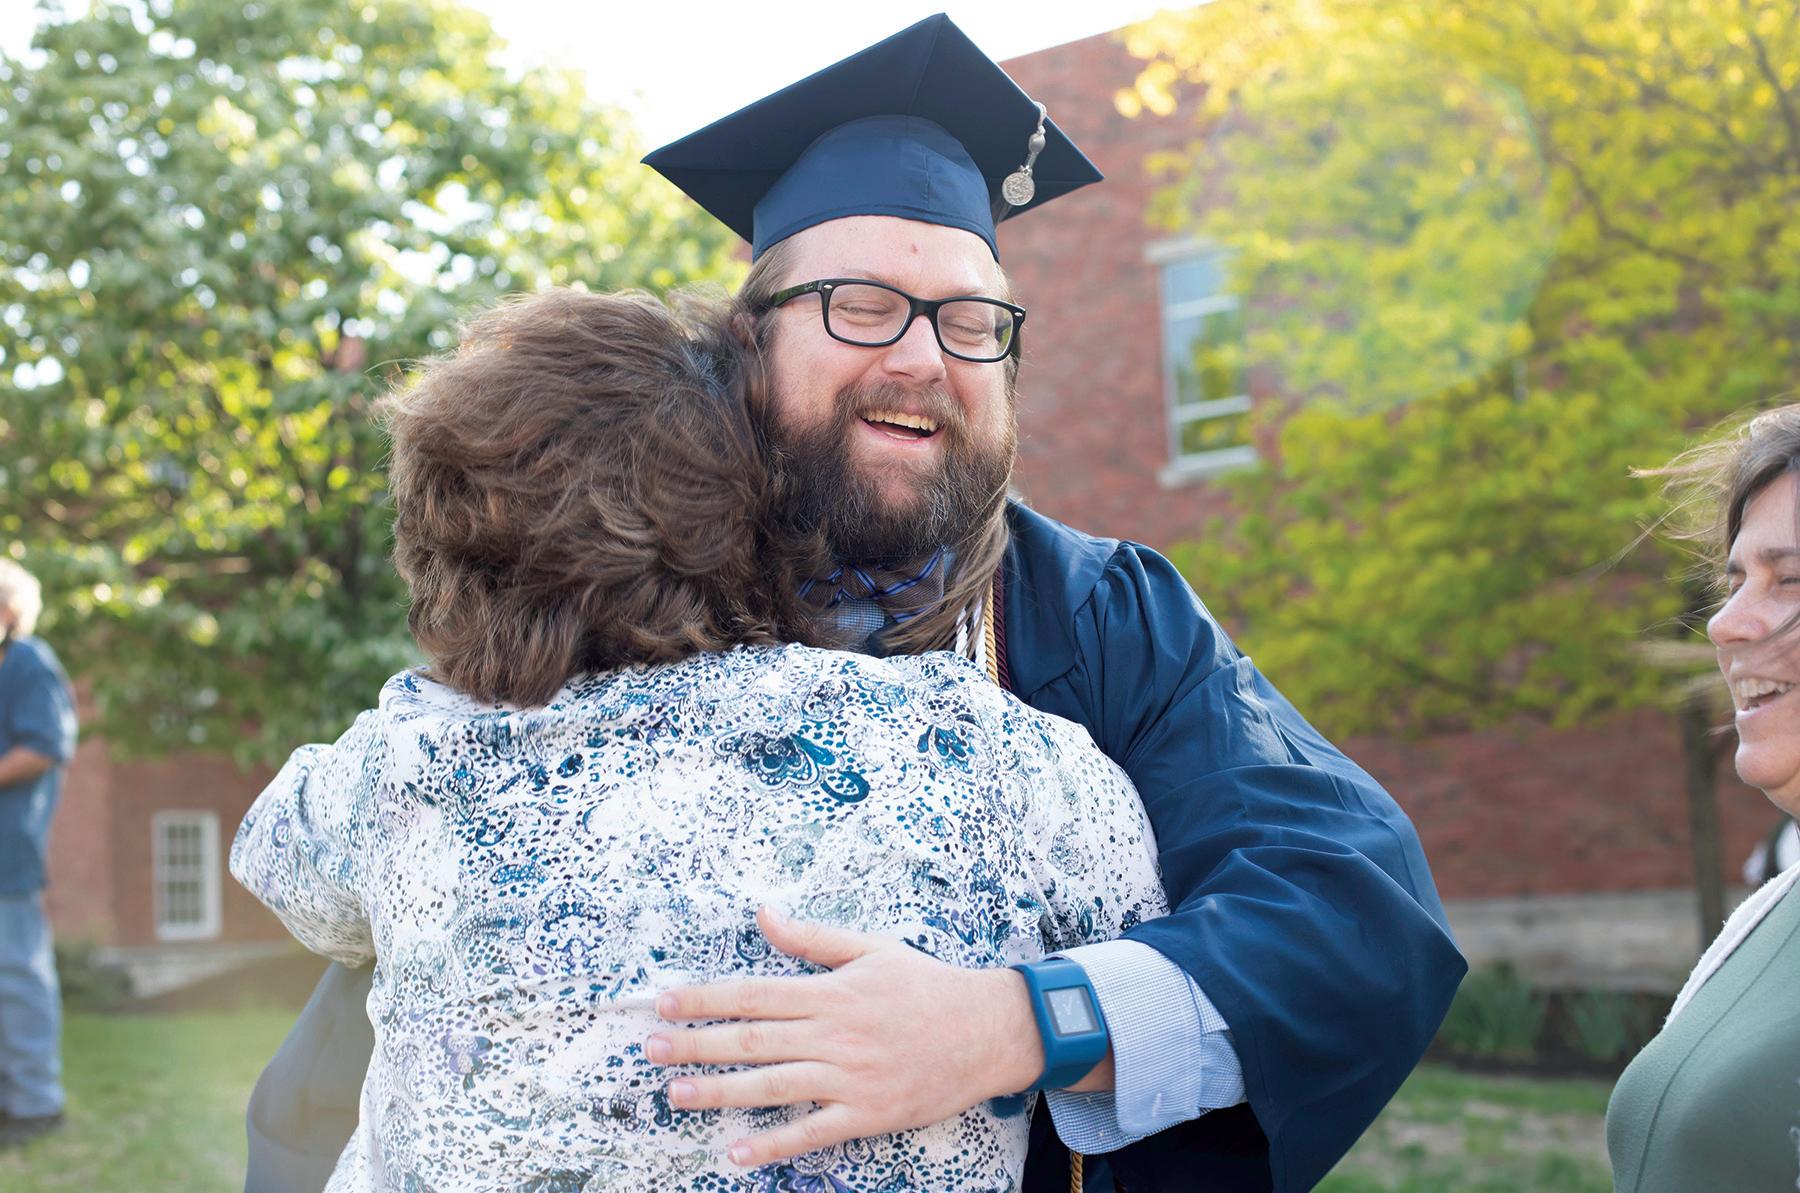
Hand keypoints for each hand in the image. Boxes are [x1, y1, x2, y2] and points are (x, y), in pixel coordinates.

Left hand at [645, 906, 1044, 1167]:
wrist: (986, 1030)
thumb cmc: (926, 985)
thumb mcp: (869, 948)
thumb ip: (811, 938)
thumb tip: (762, 913)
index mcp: (830, 992)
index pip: (754, 994)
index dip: (706, 999)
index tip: (666, 1003)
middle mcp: (833, 1034)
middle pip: (752, 1041)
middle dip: (697, 1045)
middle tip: (652, 1050)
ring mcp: (849, 1078)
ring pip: (771, 1086)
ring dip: (719, 1092)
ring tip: (675, 1095)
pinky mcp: (867, 1114)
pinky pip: (811, 1133)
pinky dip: (772, 1144)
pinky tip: (734, 1152)